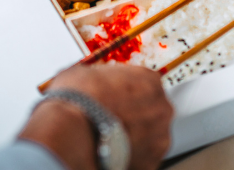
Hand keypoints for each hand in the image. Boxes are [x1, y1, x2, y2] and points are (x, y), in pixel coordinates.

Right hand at [20, 64, 172, 169]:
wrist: (72, 131)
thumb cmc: (79, 100)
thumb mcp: (84, 72)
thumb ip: (98, 76)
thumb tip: (88, 80)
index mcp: (149, 80)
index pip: (145, 83)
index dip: (128, 91)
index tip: (117, 97)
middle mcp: (161, 107)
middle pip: (152, 110)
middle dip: (135, 115)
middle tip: (114, 119)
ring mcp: (159, 136)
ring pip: (151, 136)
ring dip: (136, 137)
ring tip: (110, 138)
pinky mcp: (151, 162)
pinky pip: (143, 157)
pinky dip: (131, 156)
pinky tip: (112, 153)